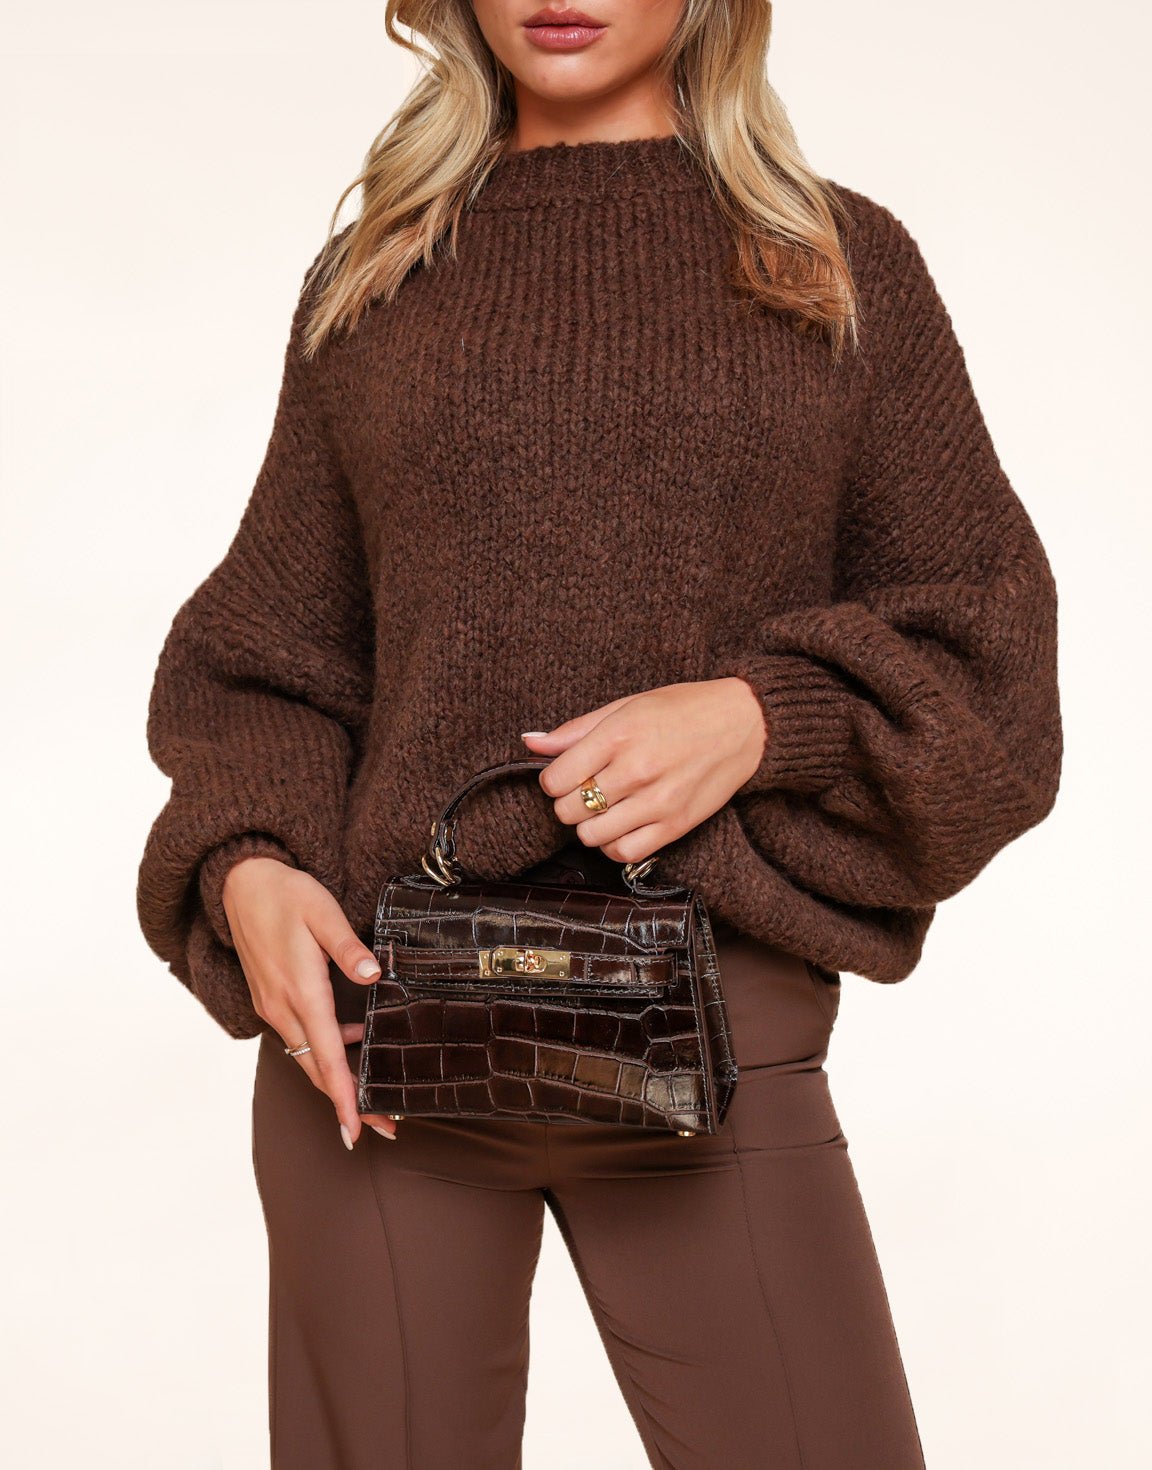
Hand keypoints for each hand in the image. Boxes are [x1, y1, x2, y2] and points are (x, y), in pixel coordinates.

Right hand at [221, 857, 399, 1144]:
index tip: (356, 1131)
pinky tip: (353, 1040)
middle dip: (349, 1102)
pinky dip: (326, 1051)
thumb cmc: (285, 893)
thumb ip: (349, 947)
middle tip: (385, 1128)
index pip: (326, 1057)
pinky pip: (301, 1037)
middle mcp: (282, 1007)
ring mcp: (273, 1006)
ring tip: (375, 1095)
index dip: (344, 1097)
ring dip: (339, 1079)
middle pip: (318, 1070)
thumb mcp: (323, 912)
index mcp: (300, 990)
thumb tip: (375, 974)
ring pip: (308, 1057)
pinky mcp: (271, 999)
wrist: (241, 882)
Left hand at [521, 677, 766, 864]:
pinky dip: (613, 844)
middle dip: (568, 802)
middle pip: (568, 810)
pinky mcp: (675, 826)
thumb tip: (530, 743)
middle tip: (586, 789)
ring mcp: (657, 802)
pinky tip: (620, 826)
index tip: (567, 774)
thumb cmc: (683, 710)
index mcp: (619, 734)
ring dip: (589, 825)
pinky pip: (624, 853)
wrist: (743, 724)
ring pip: (590, 836)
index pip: (555, 779)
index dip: (553, 780)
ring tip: (605, 807)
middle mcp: (636, 770)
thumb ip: (576, 730)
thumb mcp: (627, 706)